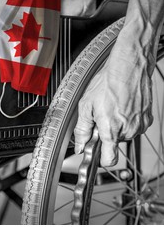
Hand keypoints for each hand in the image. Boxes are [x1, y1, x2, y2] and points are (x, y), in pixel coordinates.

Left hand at [74, 26, 153, 166]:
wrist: (129, 67)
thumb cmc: (108, 82)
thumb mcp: (87, 106)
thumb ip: (83, 129)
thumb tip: (80, 145)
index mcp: (111, 130)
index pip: (109, 159)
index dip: (101, 158)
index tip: (97, 151)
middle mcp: (128, 130)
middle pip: (115, 142)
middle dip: (107, 133)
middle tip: (103, 115)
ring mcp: (139, 124)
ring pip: (125, 133)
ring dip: (118, 125)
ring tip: (113, 107)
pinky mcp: (147, 118)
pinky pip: (134, 125)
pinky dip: (128, 119)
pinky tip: (123, 105)